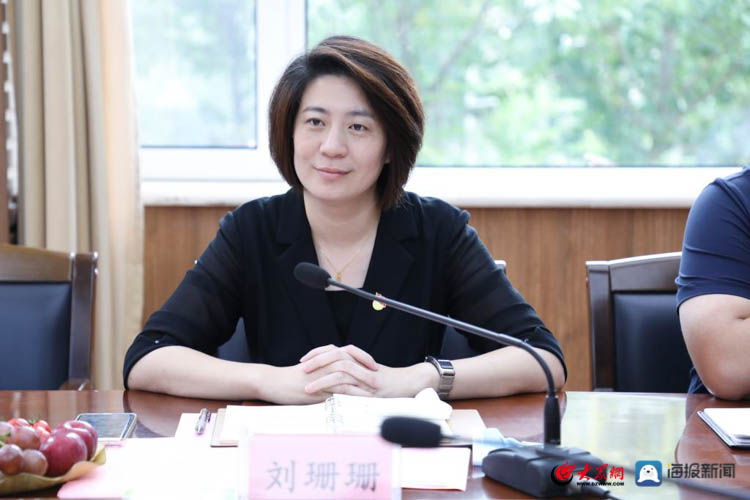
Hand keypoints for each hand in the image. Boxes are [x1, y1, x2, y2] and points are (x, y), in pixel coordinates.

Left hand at [302, 345, 437, 397]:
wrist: (411, 382)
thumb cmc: (390, 381)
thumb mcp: (369, 374)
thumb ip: (352, 374)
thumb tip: (331, 378)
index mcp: (358, 359)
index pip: (334, 350)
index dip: (318, 352)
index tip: (304, 359)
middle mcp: (362, 364)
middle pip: (335, 355)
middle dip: (316, 361)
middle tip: (302, 368)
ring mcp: (366, 376)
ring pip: (340, 371)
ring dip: (321, 379)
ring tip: (307, 387)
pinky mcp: (371, 388)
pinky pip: (351, 388)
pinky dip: (336, 391)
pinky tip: (325, 397)